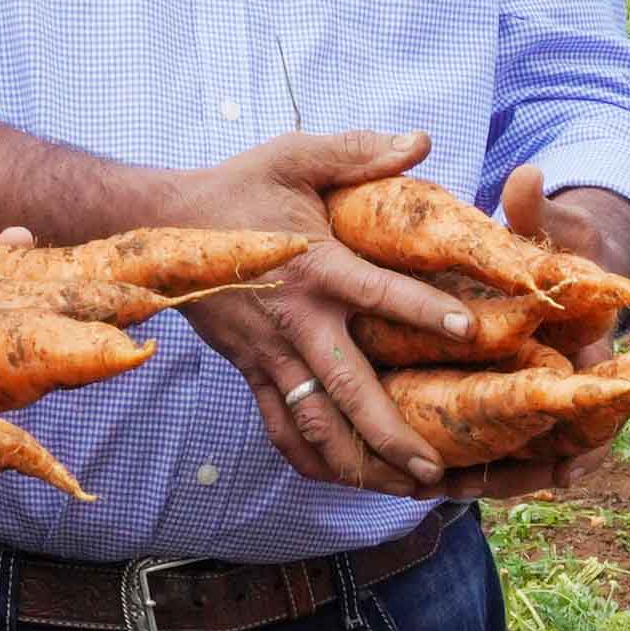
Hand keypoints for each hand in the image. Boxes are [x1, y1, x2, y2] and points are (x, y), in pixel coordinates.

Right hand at [164, 125, 488, 492]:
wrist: (160, 226)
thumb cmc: (236, 186)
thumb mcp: (295, 155)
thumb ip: (358, 152)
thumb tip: (422, 141)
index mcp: (314, 268)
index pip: (377, 295)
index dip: (423, 311)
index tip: (469, 330)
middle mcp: (294, 323)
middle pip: (347, 388)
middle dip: (390, 433)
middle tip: (434, 466)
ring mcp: (269, 355)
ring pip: (313, 424)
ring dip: (357, 463)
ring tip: (403, 489)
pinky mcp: (250, 371)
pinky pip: (279, 426)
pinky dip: (310, 459)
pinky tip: (342, 481)